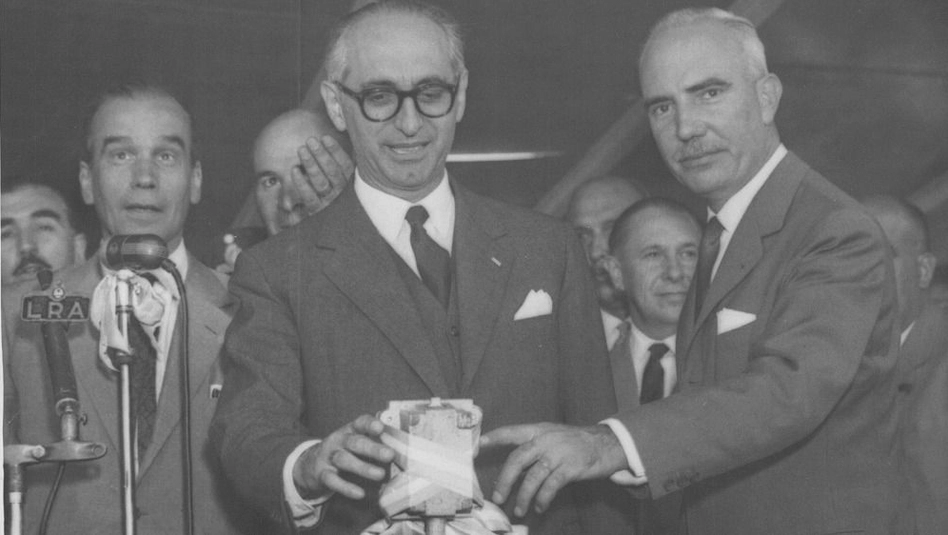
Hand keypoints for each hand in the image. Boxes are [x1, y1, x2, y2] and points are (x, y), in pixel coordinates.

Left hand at [293, 135, 353, 215]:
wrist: (321, 221)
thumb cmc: (328, 191)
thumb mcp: (337, 175)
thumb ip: (337, 160)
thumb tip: (330, 138)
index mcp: (349, 182)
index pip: (346, 165)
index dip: (336, 151)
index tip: (325, 137)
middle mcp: (341, 193)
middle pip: (333, 172)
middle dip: (321, 154)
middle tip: (311, 140)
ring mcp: (329, 203)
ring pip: (321, 182)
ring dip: (311, 165)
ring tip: (301, 150)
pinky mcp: (316, 211)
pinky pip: (309, 197)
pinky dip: (301, 183)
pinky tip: (294, 170)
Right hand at [293, 414, 394, 500]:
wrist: (311, 464)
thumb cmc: (344, 451)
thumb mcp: (356, 443)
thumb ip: (375, 444)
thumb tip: (403, 454)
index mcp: (350, 430)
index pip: (360, 423)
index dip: (369, 424)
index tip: (380, 428)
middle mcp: (338, 441)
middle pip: (354, 442)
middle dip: (372, 448)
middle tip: (389, 455)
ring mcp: (328, 456)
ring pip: (344, 460)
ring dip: (363, 467)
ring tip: (380, 475)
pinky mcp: (321, 474)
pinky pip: (333, 480)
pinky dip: (346, 487)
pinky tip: (360, 493)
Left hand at [480, 423, 626, 516]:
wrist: (606, 443)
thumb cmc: (574, 442)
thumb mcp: (552, 436)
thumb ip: (533, 448)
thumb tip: (512, 469)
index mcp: (538, 430)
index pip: (511, 432)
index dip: (494, 438)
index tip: (477, 446)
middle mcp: (545, 440)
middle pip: (518, 459)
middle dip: (505, 479)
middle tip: (497, 496)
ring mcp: (558, 453)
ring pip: (533, 476)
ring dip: (523, 495)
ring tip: (519, 509)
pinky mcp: (570, 468)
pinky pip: (551, 486)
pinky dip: (542, 498)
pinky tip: (539, 507)